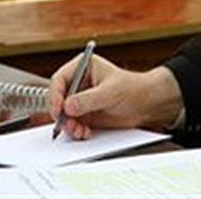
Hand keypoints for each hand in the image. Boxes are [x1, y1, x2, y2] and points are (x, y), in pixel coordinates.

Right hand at [48, 55, 182, 139]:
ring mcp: (80, 99)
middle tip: (68, 124)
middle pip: (57, 98)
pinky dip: (75, 130)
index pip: (59, 79)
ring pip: (63, 114)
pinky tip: (85, 132)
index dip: (55, 95)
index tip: (58, 109)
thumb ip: (88, 99)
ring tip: (79, 131)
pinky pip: (71, 124)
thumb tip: (67, 106)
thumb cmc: (132, 88)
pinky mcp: (84, 114)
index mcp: (83, 67)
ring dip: (68, 125)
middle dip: (61, 114)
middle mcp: (79, 83)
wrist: (145, 103)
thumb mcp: (111, 92)